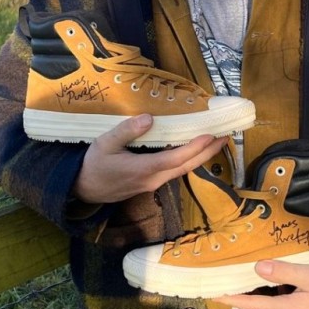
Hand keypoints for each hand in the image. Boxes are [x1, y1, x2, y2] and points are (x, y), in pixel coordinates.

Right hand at [72, 113, 227, 203]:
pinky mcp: (151, 182)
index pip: (176, 158)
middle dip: (208, 151)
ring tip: (216, 140)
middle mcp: (153, 179)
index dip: (195, 147)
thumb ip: (127, 131)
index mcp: (144, 169)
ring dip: (201, 155)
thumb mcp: (105, 144)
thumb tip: (150, 118)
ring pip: (183, 169)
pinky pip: (175, 170)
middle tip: (225, 135)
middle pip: (187, 166)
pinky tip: (194, 148)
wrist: (83, 190)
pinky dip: (189, 158)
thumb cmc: (93, 165)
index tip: (211, 135)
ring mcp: (153, 183)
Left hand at [214, 261, 308, 308]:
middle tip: (223, 283)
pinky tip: (267, 284)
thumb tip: (258, 267)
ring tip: (240, 281)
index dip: (230, 298)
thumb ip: (283, 271)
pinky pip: (275, 308)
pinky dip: (265, 297)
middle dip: (238, 297)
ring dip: (251, 297)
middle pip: (254, 308)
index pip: (250, 304)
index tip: (213, 293)